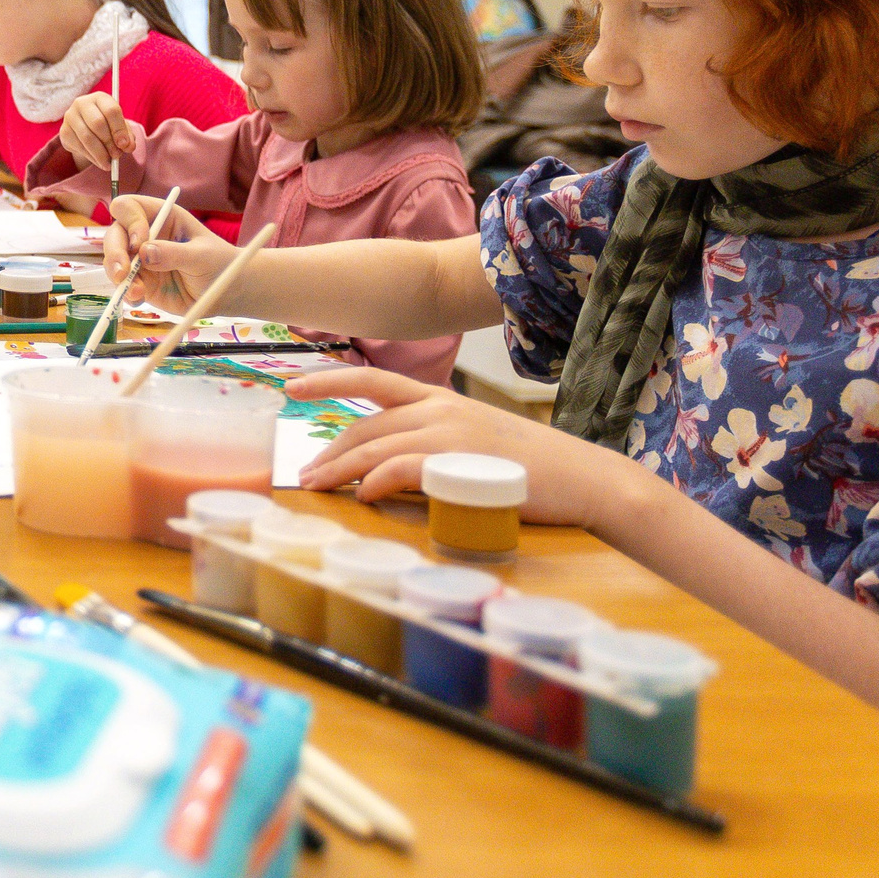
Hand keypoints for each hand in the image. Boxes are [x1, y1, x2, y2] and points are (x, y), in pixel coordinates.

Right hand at [59, 91, 141, 172]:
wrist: (85, 127)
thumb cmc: (107, 125)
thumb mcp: (119, 126)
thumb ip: (126, 136)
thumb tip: (128, 146)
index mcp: (99, 98)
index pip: (111, 110)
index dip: (119, 129)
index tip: (125, 145)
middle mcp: (82, 103)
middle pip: (97, 123)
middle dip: (109, 143)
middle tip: (117, 156)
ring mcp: (70, 117)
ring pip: (87, 138)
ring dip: (100, 154)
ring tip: (109, 163)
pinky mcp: (64, 131)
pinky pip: (79, 147)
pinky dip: (92, 157)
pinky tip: (99, 161)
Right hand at [102, 193, 230, 311]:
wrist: (226, 292)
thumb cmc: (218, 263)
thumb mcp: (202, 255)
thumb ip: (175, 253)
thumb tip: (144, 253)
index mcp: (161, 216)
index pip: (129, 207)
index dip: (129, 221)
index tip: (139, 243)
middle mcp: (145, 235)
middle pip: (115, 235)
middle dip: (114, 253)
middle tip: (123, 273)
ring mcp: (141, 260)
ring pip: (114, 262)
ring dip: (118, 277)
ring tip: (137, 292)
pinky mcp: (142, 282)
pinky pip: (124, 286)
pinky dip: (126, 293)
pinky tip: (139, 299)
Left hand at [291, 366, 639, 527]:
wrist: (587, 479)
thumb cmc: (533, 466)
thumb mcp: (476, 440)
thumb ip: (434, 443)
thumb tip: (393, 467)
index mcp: (441, 399)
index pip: (373, 381)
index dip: (328, 381)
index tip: (291, 387)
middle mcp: (440, 409)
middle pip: (365, 423)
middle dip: (327, 448)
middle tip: (302, 474)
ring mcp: (450, 435)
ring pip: (375, 447)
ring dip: (339, 468)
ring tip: (316, 487)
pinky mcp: (460, 465)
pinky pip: (402, 470)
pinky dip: (375, 482)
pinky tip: (362, 496)